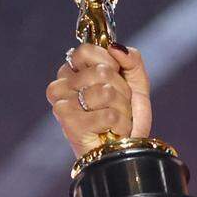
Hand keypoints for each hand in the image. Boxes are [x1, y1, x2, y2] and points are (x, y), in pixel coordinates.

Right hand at [45, 42, 151, 159]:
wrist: (124, 149)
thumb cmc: (125, 115)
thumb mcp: (135, 82)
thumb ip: (131, 60)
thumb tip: (115, 47)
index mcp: (72, 71)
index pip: (86, 50)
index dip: (109, 63)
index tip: (115, 78)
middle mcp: (60, 86)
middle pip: (102, 72)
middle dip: (122, 91)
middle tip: (117, 105)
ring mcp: (62, 105)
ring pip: (107, 93)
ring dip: (122, 109)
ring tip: (115, 120)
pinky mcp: (69, 124)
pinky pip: (109, 115)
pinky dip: (120, 125)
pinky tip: (111, 131)